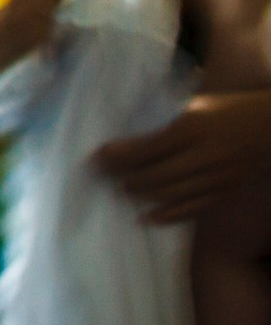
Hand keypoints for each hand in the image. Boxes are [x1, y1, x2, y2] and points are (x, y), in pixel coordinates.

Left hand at [96, 90, 270, 222]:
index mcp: (193, 128)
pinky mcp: (225, 191)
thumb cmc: (229, 111)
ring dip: (139, 196)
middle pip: (153, 176)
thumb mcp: (195, 106)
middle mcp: (204, 155)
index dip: (116, 156)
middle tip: (101, 177)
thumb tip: (126, 141)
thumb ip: (165, 124)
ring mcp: (217, 177)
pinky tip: (145, 218)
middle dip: (122, 178)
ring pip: (169, 195)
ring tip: (119, 191)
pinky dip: (166, 216)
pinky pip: (192, 209)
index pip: (145, 149)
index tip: (96, 156)